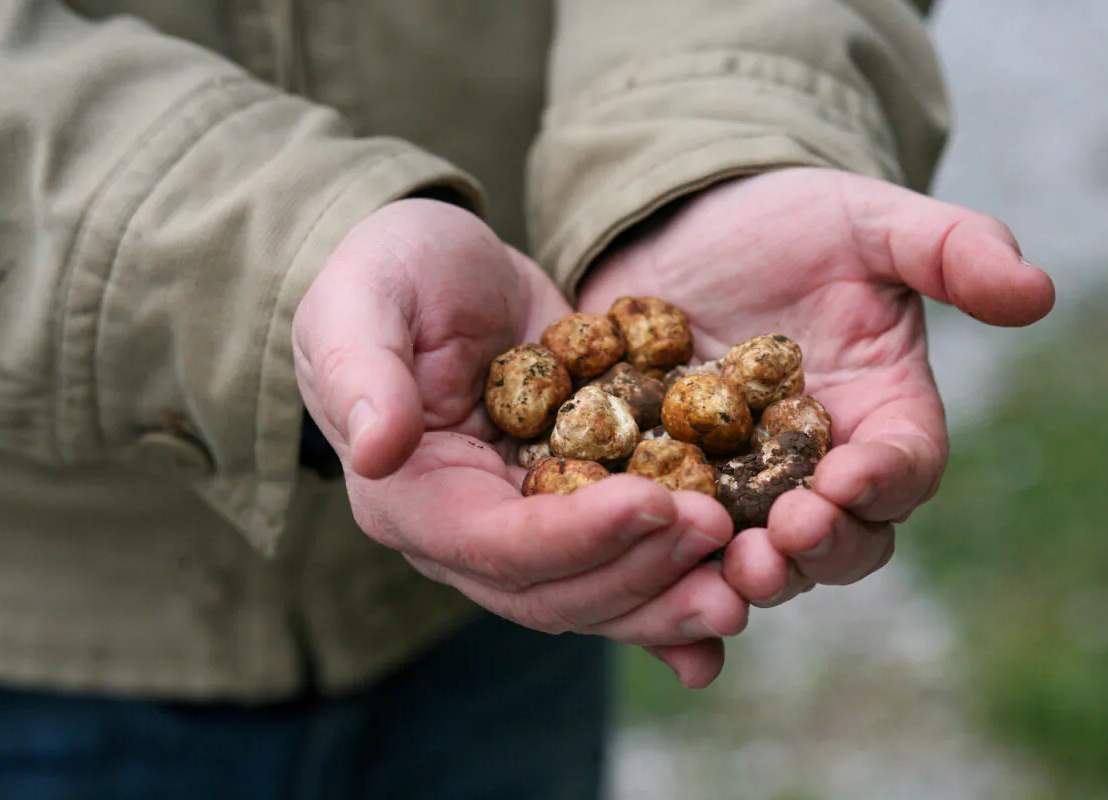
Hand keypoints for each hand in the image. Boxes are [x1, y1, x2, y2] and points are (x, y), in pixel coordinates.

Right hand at [292, 199, 745, 688]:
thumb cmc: (393, 275)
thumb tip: (375, 450)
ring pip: (598, 593)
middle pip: (556, 591)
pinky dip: (675, 589)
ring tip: (747, 580)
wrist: (445, 276)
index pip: (495, 543)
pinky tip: (738, 600)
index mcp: (411, 499)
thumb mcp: (362, 298)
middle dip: (640, 570)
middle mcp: (468, 537)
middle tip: (719, 530)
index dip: (575, 535)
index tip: (654, 502)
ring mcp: (526, 531)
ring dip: (671, 596)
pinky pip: (625, 562)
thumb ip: (360, 369)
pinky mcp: (574, 511)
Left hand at [579, 168, 1054, 609]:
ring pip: (764, 556)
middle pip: (841, 539)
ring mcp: (743, 485)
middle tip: (784, 537)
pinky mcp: (673, 486)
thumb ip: (954, 250)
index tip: (849, 477)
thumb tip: (1038, 292)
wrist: (684, 225)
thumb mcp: (870, 222)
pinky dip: (670, 557)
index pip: (904, 468)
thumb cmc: (790, 223)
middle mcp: (818, 467)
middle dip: (819, 548)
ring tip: (729, 563)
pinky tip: (647, 551)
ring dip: (752, 573)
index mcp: (880, 415)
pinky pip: (677, 538)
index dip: (884, 481)